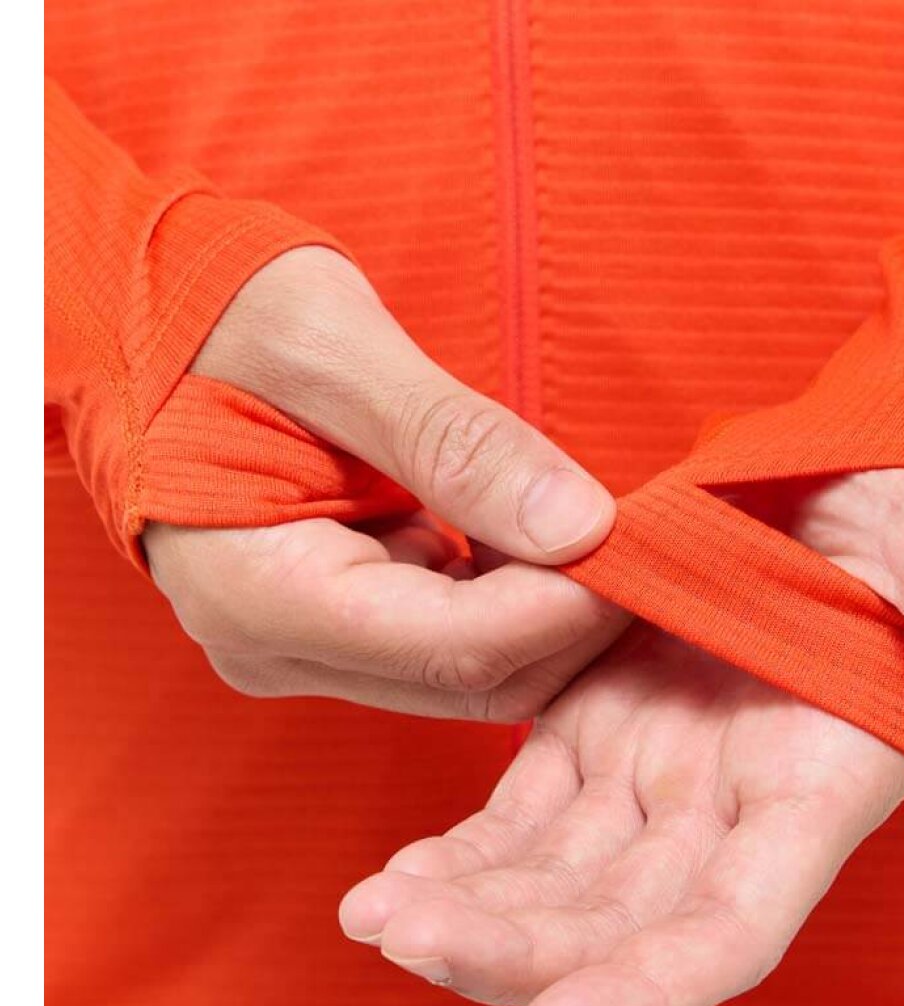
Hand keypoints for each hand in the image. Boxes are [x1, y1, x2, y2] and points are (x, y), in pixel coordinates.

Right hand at [145, 247, 626, 719]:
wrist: (144, 331)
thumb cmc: (212, 316)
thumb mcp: (331, 347)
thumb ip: (454, 440)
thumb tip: (579, 523)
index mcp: (259, 593)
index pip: (448, 648)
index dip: (564, 611)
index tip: (645, 552)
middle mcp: (281, 646)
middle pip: (471, 681)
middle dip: (573, 619)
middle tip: (648, 543)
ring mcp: (308, 645)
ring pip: (472, 672)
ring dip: (551, 609)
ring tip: (606, 532)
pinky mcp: (339, 625)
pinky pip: (452, 639)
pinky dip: (515, 595)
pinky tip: (545, 535)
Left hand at [338, 469, 903, 1005]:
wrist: (840, 494)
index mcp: (814, 790)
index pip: (730, 929)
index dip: (644, 988)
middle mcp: (727, 812)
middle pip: (616, 922)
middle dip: (514, 949)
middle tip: (403, 938)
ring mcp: (655, 775)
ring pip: (554, 879)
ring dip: (469, 909)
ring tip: (375, 912)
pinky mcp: (597, 728)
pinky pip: (521, 814)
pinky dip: (463, 850)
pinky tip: (397, 875)